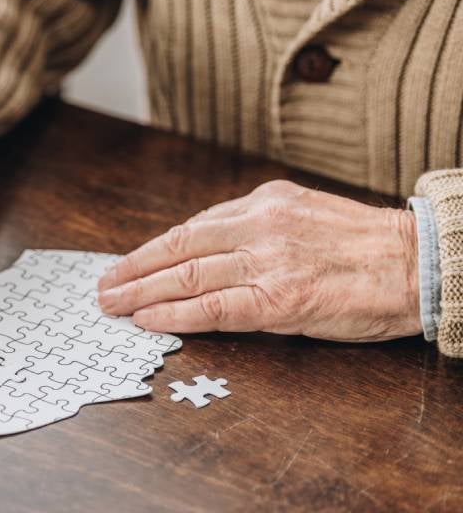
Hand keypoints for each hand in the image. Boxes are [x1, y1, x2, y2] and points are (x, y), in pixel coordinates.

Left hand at [97, 180, 420, 341]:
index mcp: (264, 202)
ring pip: (186, 276)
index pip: (191, 227)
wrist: (419, 263)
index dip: (151, 249)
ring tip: (112, 305)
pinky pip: (213, 308)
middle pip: (177, 249)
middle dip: (132, 269)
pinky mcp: (279, 299)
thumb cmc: (364, 245)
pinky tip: (148, 320)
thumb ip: (256, 226)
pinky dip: (174, 314)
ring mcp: (267, 262)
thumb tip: (206, 246)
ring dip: (141, 292)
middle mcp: (259, 226)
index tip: (125, 263)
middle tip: (103, 286)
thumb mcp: (303, 213)